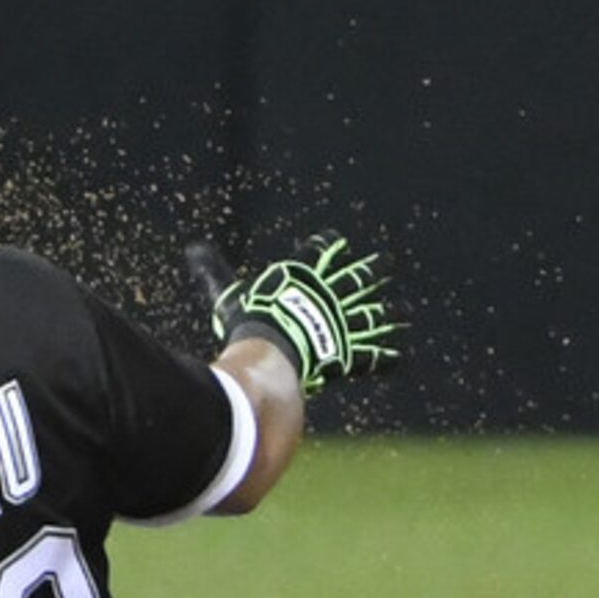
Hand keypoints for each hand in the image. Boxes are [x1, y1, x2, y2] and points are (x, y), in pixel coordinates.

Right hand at [186, 233, 401, 393]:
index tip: (337, 240)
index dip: (328, 245)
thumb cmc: (249, 322)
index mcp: (304, 278)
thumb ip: (215, 272)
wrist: (270, 352)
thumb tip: (194, 249)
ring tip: (404, 311)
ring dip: (390, 313)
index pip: (319, 252)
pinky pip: (372, 356)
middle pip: (357, 278)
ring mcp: (342, 324)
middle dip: (372, 271)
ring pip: (372, 314)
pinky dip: (385, 357)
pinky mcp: (348, 353)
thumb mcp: (229, 293)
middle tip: (385, 264)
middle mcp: (329, 297)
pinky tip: (396, 356)